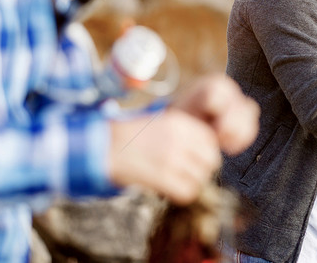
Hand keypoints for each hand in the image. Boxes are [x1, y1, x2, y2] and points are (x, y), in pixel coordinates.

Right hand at [107, 76, 258, 203]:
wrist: (105, 147)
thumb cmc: (136, 138)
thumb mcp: (164, 124)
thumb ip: (188, 136)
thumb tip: (212, 156)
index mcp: (180, 122)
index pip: (211, 142)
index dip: (205, 154)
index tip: (193, 159)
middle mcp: (179, 138)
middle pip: (210, 161)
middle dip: (200, 169)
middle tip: (183, 171)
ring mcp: (171, 158)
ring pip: (201, 178)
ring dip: (190, 182)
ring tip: (173, 179)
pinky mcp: (162, 177)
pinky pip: (187, 192)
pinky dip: (181, 194)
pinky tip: (168, 189)